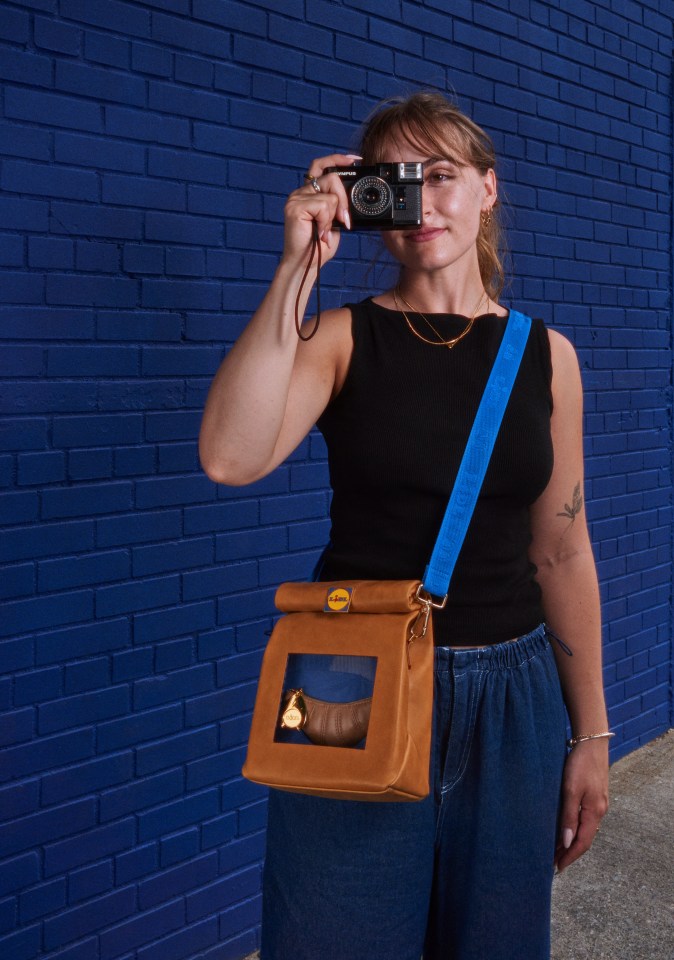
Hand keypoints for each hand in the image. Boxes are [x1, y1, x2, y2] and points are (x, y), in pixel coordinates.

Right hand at [282, 153, 359, 266]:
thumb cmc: (318, 245)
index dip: (337, 159)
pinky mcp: (295, 207)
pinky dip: (326, 222)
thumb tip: (352, 194)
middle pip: (331, 177)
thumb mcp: (334, 221)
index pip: (321, 165)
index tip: (355, 159)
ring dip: (333, 216)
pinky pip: (323, 206)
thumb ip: (338, 204)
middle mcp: (300, 192)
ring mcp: (296, 198)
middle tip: (344, 220)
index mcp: (309, 193)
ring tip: (325, 231)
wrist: (305, 263)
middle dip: (343, 199)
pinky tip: (320, 232)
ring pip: (330, 195)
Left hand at [555, 738, 608, 871]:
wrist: (591, 742)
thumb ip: (569, 816)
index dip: (570, 857)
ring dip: (571, 841)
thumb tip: (567, 842)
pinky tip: (565, 828)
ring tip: (556, 850)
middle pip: (584, 839)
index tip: (557, 868)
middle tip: (553, 863)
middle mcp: (599, 811)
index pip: (582, 843)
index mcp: (594, 812)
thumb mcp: (571, 790)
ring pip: (584, 829)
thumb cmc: (579, 765)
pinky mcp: (594, 796)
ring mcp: (598, 803)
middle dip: (569, 852)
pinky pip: (584, 819)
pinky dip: (574, 828)